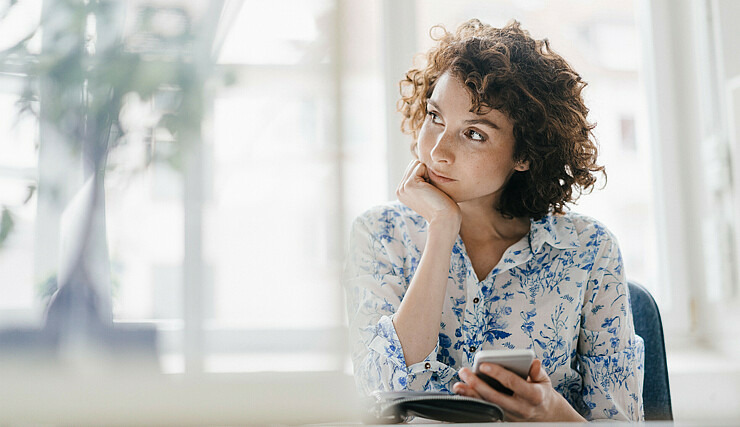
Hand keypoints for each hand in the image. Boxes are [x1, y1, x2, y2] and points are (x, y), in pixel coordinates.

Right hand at [396, 160, 460, 230]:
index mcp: (402, 191)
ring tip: (431, 190)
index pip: (414, 169)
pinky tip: (431, 189)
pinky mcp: (409, 184)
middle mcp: (400, 189)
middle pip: (414, 164)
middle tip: (431, 191)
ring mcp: (403, 187)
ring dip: (428, 174)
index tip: (430, 192)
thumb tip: (422, 162)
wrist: (444, 218)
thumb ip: (421, 179)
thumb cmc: (442, 205)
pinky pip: (421, 166)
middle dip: (426, 173)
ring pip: (417, 164)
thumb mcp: (428, 191)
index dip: (426, 176)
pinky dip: (429, 175)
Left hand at [453, 359, 586, 421]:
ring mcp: (511, 416)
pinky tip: (463, 393)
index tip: (483, 365)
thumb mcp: (544, 381)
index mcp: (533, 396)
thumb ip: (537, 371)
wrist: (545, 414)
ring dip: (471, 395)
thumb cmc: (541, 392)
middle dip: (477, 384)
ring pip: (488, 405)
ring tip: (458, 385)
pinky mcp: (503, 418)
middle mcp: (521, 408)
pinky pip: (486, 409)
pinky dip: (474, 401)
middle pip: (495, 397)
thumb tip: (534, 362)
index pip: (513, 383)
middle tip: (465, 372)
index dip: (498, 373)